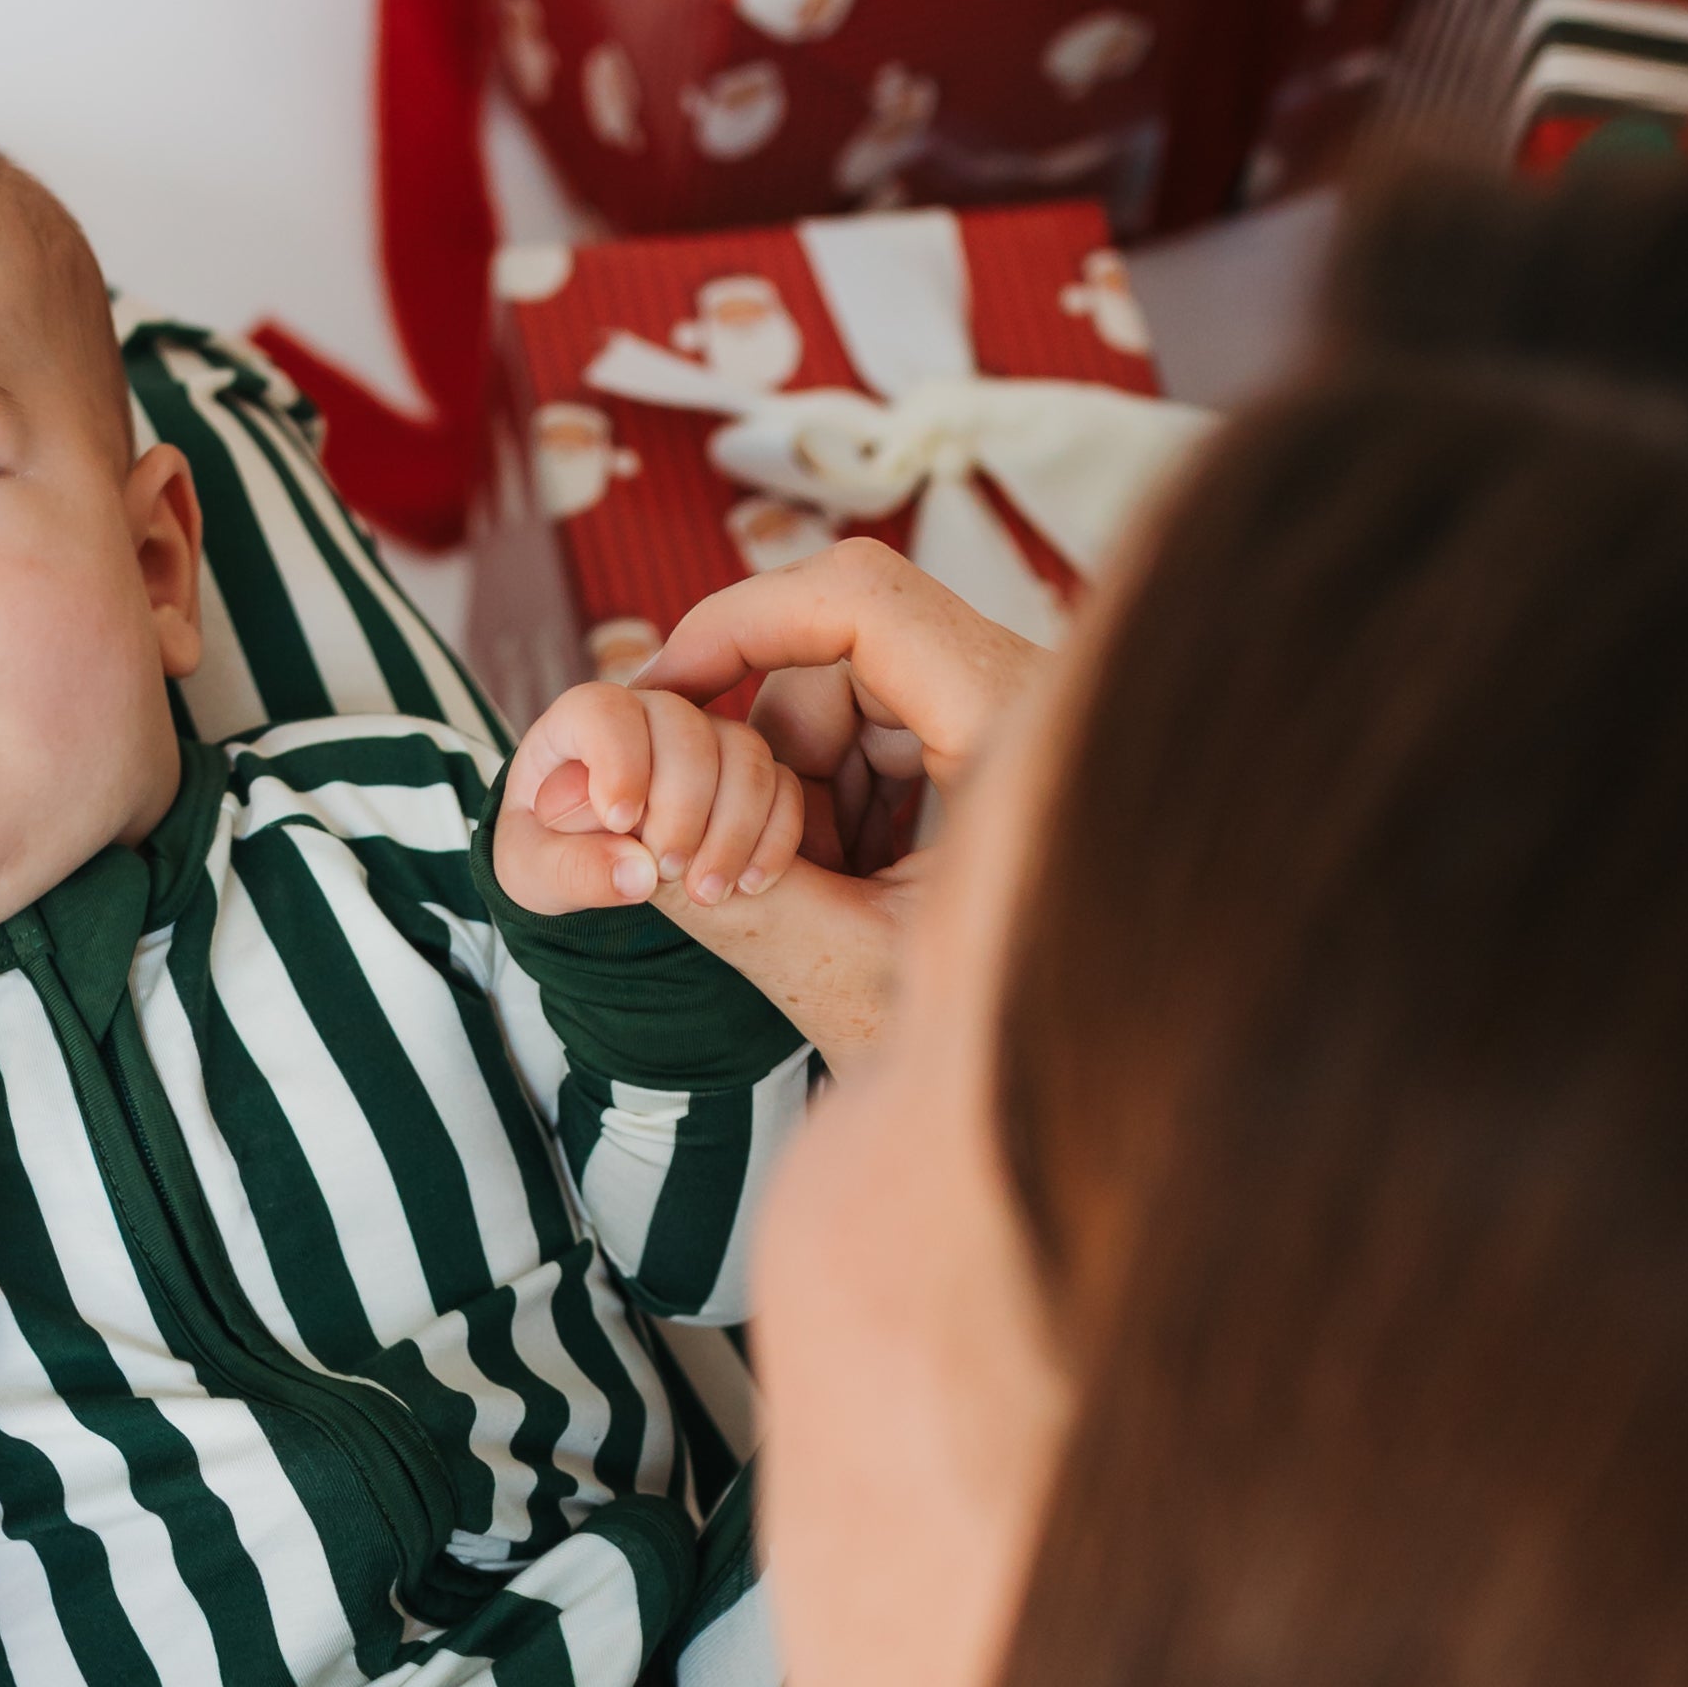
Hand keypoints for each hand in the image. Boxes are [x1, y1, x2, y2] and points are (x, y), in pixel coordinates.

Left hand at [496, 678, 805, 922]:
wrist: (583, 866)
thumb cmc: (547, 855)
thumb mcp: (535, 873)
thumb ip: (574, 870)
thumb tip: (640, 874)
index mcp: (581, 721)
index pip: (607, 711)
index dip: (620, 760)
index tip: (619, 821)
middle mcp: (651, 716)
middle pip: (688, 729)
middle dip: (684, 805)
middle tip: (668, 872)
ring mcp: (708, 740)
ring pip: (745, 754)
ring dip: (734, 828)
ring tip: (707, 892)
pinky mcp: (749, 774)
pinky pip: (782, 787)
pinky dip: (775, 837)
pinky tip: (750, 886)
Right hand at [612, 542, 1053, 1063]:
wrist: (1068, 1085)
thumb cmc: (992, 1054)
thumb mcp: (844, 976)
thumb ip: (730, 900)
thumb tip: (618, 837)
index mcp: (1014, 729)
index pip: (860, 600)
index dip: (740, 624)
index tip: (663, 685)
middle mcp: (1028, 698)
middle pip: (847, 655)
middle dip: (777, 754)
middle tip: (756, 865)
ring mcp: (1016, 716)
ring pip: (856, 696)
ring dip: (809, 790)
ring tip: (836, 897)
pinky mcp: (1004, 742)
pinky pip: (889, 732)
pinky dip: (847, 802)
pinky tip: (864, 885)